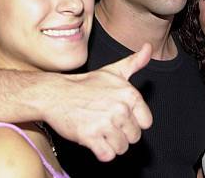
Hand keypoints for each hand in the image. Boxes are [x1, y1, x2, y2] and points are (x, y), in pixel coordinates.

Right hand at [40, 43, 152, 161]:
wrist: (56, 94)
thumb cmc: (85, 84)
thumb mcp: (113, 71)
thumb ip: (135, 62)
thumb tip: (148, 47)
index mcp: (129, 94)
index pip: (146, 122)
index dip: (133, 122)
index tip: (119, 115)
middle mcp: (120, 108)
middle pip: (134, 137)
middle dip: (121, 133)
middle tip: (105, 122)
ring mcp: (105, 123)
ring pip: (122, 148)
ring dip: (111, 144)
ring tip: (99, 130)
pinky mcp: (90, 136)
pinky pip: (107, 156)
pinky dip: (101, 152)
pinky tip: (94, 139)